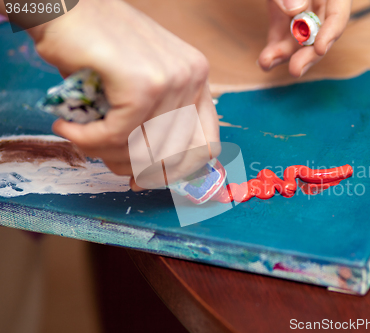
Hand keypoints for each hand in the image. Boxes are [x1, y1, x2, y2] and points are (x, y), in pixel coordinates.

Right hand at [29, 0, 219, 190]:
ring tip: (81, 137)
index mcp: (198, 80)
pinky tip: (68, 127)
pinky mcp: (143, 84)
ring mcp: (172, 80)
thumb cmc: (98, 47)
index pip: (206, 147)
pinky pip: (117, 137)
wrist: (63, 5)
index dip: (177, 172)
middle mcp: (193, 79)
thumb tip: (147, 176)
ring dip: (105, 154)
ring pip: (143, 150)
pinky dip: (87, 140)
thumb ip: (152, 124)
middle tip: (105, 158)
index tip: (145, 180)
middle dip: (135, 169)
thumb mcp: (138, 85)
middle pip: (174, 157)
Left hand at [258, 0, 351, 76]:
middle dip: (307, 55)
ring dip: (284, 56)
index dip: (331, 32)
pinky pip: (281, 39)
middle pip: (320, 35)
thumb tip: (295, 10)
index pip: (338, 14)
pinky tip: (265, 61)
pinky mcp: (283, 20)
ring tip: (266, 62)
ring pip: (299, 42)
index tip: (320, 49)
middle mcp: (320, 6)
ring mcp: (301, 14)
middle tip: (295, 70)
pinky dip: (273, 51)